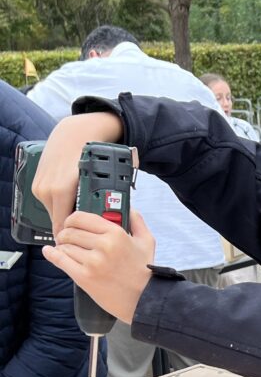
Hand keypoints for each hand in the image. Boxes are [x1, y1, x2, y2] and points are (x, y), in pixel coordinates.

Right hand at [32, 112, 124, 235]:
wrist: (73, 134)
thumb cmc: (88, 156)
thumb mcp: (100, 180)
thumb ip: (101, 201)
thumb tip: (109, 220)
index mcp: (61, 191)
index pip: (62, 226)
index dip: (74, 236)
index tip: (83, 242)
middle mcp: (47, 190)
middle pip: (58, 220)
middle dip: (73, 226)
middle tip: (88, 230)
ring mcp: (40, 187)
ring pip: (54, 212)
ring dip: (66, 215)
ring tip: (82, 212)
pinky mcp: (36, 184)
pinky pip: (49, 202)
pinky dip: (60, 204)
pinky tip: (72, 200)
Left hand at [42, 209, 155, 323]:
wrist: (144, 298)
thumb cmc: (144, 271)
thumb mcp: (147, 241)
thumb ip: (137, 221)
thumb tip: (127, 207)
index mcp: (116, 233)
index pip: (81, 218)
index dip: (72, 220)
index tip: (72, 224)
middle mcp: (103, 246)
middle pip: (69, 232)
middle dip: (65, 234)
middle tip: (67, 238)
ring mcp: (93, 262)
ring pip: (64, 246)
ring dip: (62, 247)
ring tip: (67, 250)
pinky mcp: (84, 276)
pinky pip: (60, 260)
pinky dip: (53, 255)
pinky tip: (51, 252)